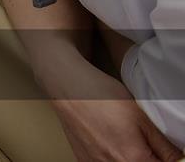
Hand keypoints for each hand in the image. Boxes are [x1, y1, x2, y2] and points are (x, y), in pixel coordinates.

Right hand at [48, 64, 180, 161]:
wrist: (69, 89)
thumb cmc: (102, 97)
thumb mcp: (142, 118)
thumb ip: (164, 146)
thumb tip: (177, 159)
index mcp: (133, 159)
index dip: (166, 159)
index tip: (164, 152)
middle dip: (147, 158)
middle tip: (145, 145)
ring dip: (129, 158)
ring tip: (126, 141)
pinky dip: (112, 158)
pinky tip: (111, 145)